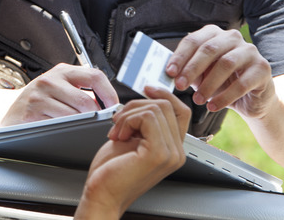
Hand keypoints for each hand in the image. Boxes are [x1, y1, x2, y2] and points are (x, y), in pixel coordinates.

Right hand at [1, 63, 118, 125]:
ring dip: (81, 125)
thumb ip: (81, 90)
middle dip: (96, 117)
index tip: (113, 107)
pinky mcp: (32, 111)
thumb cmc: (39, 105)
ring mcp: (40, 95)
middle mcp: (51, 80)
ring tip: (76, 128)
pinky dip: (66, 130)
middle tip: (98, 124)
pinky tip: (60, 130)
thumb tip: (109, 104)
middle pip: (86, 101)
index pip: (95, 76)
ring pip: (74, 115)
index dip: (109, 93)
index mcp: (63, 71)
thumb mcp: (60, 89)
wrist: (12, 118)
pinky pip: (59, 124)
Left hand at [75, 87, 189, 218]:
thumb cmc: (112, 171)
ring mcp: (170, 154)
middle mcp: (177, 152)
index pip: (181, 111)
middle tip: (119, 122)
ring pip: (155, 108)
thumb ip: (147, 122)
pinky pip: (147, 117)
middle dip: (136, 106)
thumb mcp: (133, 138)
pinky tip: (119, 137)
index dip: (165, 95)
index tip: (148, 88)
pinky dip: (128, 121)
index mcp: (173, 148)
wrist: (101, 194)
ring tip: (118, 132)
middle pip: (166, 105)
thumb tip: (149, 98)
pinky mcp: (159, 153)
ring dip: (128, 115)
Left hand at [165, 25, 275, 117]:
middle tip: (180, 86)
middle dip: (192, 69)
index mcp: (214, 34)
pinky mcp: (263, 68)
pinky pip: (242, 83)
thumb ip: (185, 71)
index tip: (169, 72)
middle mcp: (233, 38)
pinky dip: (224, 97)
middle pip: (210, 49)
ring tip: (198, 100)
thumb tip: (166, 74)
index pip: (194, 40)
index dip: (180, 56)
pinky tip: (213, 106)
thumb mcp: (200, 76)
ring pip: (226, 64)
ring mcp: (250, 51)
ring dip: (208, 84)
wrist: (251, 99)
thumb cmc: (221, 83)